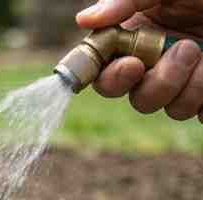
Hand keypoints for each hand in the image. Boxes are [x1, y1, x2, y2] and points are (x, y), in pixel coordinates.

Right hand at [78, 0, 202, 120]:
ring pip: (165, 107)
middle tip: (185, 50)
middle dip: (156, 82)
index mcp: (136, 35)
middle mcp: (154, 61)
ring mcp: (183, 80)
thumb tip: (84, 21)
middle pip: (131, 96)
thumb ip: (127, 1)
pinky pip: (198, 113)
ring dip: (188, 84)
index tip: (131, 66)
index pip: (101, 68)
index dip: (108, 75)